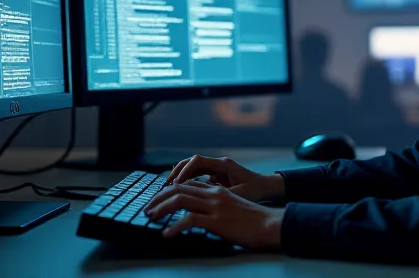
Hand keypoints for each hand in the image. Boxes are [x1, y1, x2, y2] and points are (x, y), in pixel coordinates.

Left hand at [144, 181, 282, 248]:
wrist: (270, 225)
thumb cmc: (254, 220)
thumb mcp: (233, 206)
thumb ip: (217, 205)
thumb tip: (201, 213)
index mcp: (217, 190)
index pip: (186, 184)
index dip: (169, 190)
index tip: (158, 200)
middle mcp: (213, 194)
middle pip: (178, 188)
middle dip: (159, 198)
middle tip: (148, 208)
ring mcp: (214, 206)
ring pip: (180, 199)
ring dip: (161, 208)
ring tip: (151, 217)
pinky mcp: (217, 220)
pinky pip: (190, 220)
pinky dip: (175, 226)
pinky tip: (168, 233)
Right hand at [154, 155, 284, 203]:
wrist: (267, 187)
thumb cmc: (256, 190)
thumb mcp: (240, 194)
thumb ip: (222, 195)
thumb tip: (203, 198)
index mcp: (224, 164)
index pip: (198, 161)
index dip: (185, 171)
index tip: (177, 183)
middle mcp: (219, 164)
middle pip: (192, 162)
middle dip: (178, 171)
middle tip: (166, 184)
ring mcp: (217, 169)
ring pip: (194, 168)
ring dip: (181, 176)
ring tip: (169, 188)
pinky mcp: (217, 175)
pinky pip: (199, 175)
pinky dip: (188, 181)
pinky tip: (181, 191)